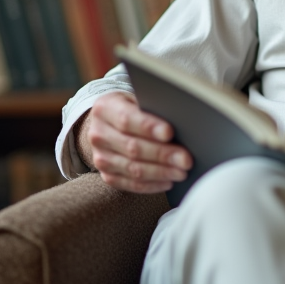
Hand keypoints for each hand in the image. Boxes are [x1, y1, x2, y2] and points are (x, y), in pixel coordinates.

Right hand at [76, 92, 192, 193]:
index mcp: (105, 108)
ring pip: (132, 168)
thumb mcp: (138, 98)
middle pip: (132, 147)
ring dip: (160, 172)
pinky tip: (168, 182)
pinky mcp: (106, 175)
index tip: (170, 133)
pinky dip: (151, 185)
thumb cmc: (133, 108)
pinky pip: (130, 184)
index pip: (126, 119)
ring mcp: (100, 157)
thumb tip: (179, 118)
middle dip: (162, 154)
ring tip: (182, 172)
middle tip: (186, 159)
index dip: (148, 127)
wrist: (110, 123)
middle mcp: (98, 134)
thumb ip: (153, 107)